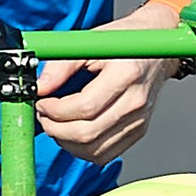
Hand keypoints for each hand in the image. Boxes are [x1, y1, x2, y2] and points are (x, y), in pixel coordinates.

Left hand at [32, 0, 181, 161]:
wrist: (156, 48)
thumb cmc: (124, 41)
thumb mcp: (90, 41)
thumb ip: (61, 65)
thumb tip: (39, 87)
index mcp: (126, 74)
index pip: (84, 107)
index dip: (55, 110)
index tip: (42, 102)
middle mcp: (135, 101)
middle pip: (88, 133)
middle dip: (56, 129)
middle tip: (44, 115)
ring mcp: (139, 120)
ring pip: (94, 149)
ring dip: (66, 142)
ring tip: (57, 123)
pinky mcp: (138, 131)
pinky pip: (106, 154)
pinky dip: (83, 149)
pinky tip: (74, 132)